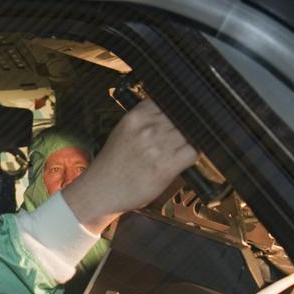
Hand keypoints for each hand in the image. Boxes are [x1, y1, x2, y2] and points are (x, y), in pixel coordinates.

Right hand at [62, 100, 196, 232]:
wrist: (100, 190)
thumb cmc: (111, 164)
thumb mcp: (123, 131)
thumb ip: (144, 120)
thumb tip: (170, 115)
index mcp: (136, 116)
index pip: (168, 103)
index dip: (174, 112)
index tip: (175, 119)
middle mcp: (147, 129)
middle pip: (180, 118)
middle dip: (180, 128)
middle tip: (174, 139)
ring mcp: (158, 147)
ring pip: (188, 134)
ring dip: (185, 142)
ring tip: (175, 151)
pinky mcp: (166, 166)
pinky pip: (192, 152)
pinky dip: (191, 155)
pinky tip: (181, 159)